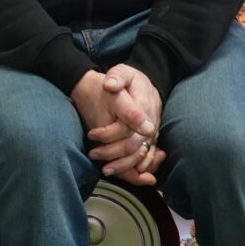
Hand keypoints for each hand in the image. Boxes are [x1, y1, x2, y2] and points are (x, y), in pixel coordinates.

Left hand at [72, 64, 164, 184]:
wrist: (140, 87)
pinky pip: (146, 160)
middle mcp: (151, 123)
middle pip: (132, 145)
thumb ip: (117, 77)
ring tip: (104, 169)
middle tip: (92, 153)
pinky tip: (121, 173)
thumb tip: (110, 85)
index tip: (92, 134)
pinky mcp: (150, 142)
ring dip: (123, 166)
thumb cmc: (126, 81)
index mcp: (144, 105)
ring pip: (140, 157)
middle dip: (111, 153)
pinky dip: (136, 171)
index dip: (108, 134)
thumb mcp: (122, 72)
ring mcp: (152, 134)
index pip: (126, 126)